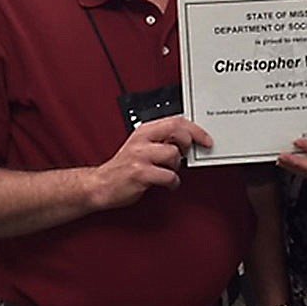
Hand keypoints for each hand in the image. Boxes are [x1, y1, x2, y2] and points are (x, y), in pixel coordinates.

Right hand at [89, 115, 212, 209]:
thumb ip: (161, 140)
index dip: (195, 129)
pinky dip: (172, 182)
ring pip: (173, 154)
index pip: (176, 121)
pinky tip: (167, 183)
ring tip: (169, 171)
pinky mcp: (139, 173)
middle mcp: (142, 140)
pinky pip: (168, 175)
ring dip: (176, 166)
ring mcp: (140, 156)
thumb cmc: (124, 167)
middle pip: (177, 131)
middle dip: (188, 143)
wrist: (101, 185)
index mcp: (144, 130)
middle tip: (185, 154)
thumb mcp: (141, 145)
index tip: (206, 139)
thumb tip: (188, 139)